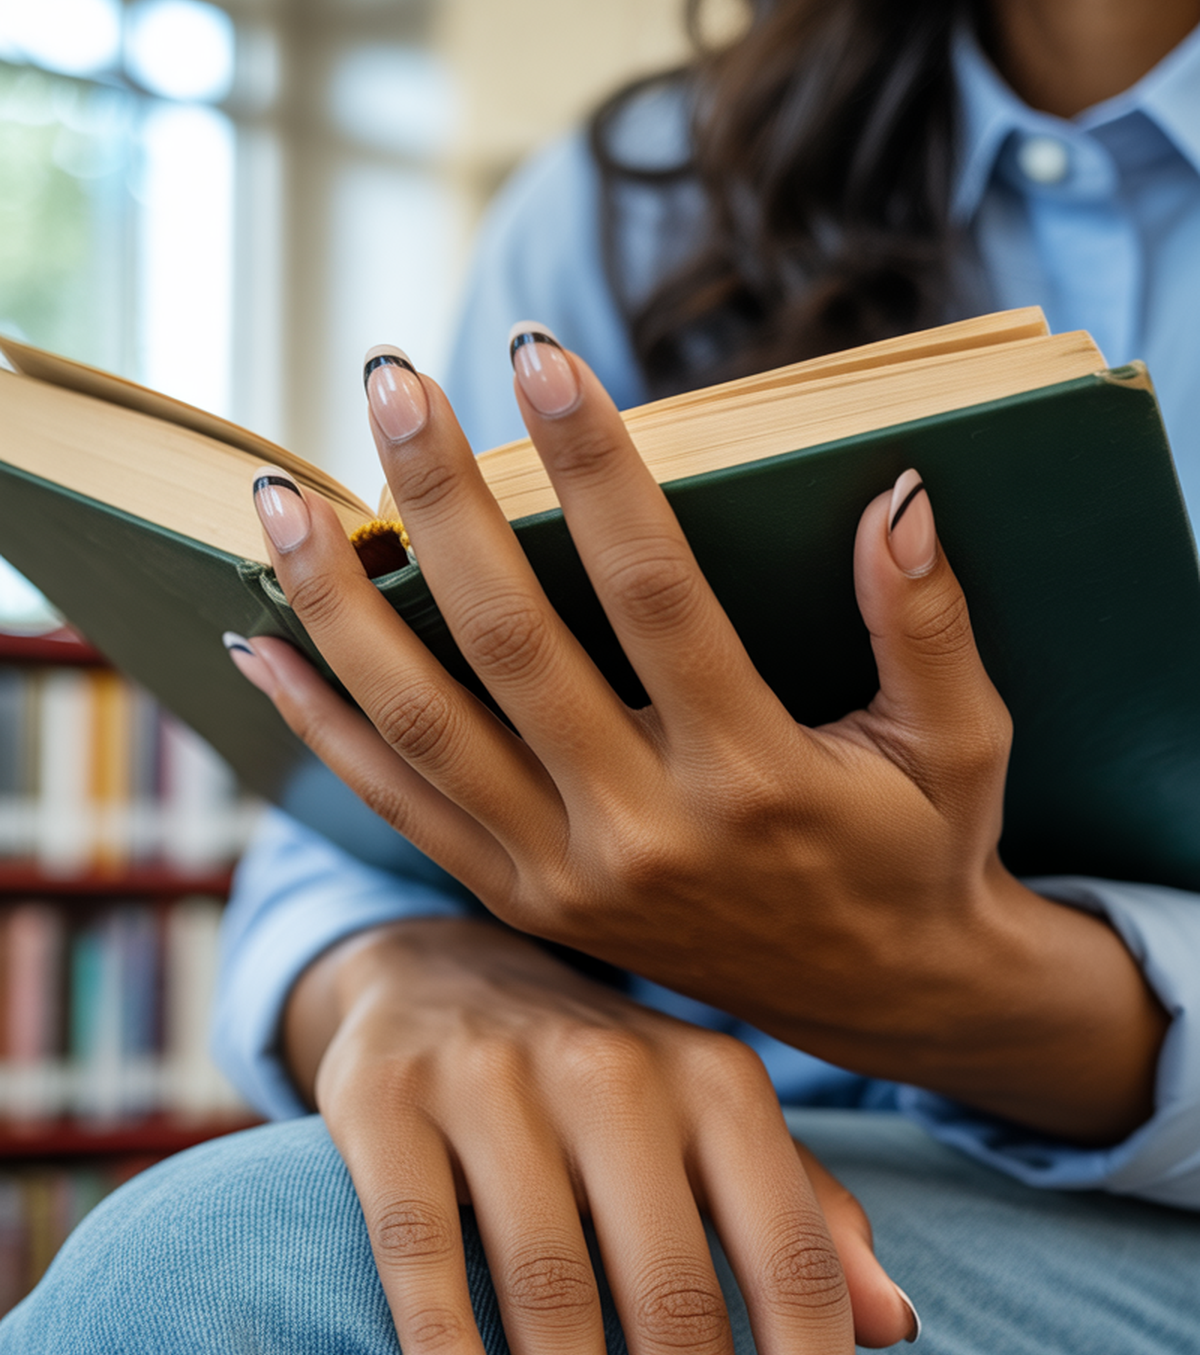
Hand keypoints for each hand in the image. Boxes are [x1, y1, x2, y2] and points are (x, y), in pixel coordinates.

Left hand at [235, 329, 1165, 1143]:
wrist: (876, 999)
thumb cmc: (919, 850)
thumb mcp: (960, 744)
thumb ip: (930, 624)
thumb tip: (898, 496)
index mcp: (755, 778)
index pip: (657, 596)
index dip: (594, 470)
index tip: (539, 355)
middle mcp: (645, 833)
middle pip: (511, 647)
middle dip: (440, 504)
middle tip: (386, 380)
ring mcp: (568, 878)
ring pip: (427, 728)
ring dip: (340, 610)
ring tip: (277, 502)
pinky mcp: (524, 901)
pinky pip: (403, 808)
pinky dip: (326, 729)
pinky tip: (265, 648)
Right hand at [286, 916, 917, 1354]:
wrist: (442, 969)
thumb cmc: (606, 1085)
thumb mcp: (716, 1127)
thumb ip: (806, 1219)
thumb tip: (902, 1330)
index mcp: (719, 1084)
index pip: (790, 1261)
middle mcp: (617, 1071)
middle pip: (676, 1293)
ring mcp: (495, 1080)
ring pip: (550, 1283)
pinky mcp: (385, 1100)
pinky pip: (417, 1241)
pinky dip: (444, 1346)